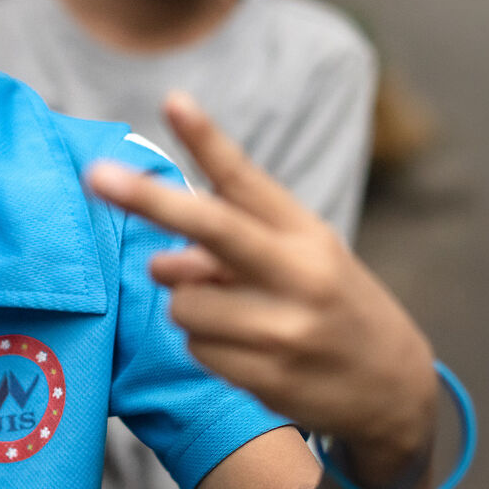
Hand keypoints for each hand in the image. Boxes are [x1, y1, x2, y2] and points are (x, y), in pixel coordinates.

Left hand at [86, 92, 435, 479]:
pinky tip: (247, 351)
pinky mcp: (269, 380)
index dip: (207, 139)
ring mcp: (285, 332)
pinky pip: (196, 350)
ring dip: (191, 305)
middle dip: (148, 199)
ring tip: (235, 315)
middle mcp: (299, 277)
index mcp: (307, 235)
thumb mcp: (305, 259)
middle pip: (210, 229)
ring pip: (184, 302)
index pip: (247, 180)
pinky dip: (207, 346)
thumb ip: (237, 245)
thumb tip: (162, 263)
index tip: (173, 101)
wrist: (393, 387)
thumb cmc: (333, 304)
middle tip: (95, 175)